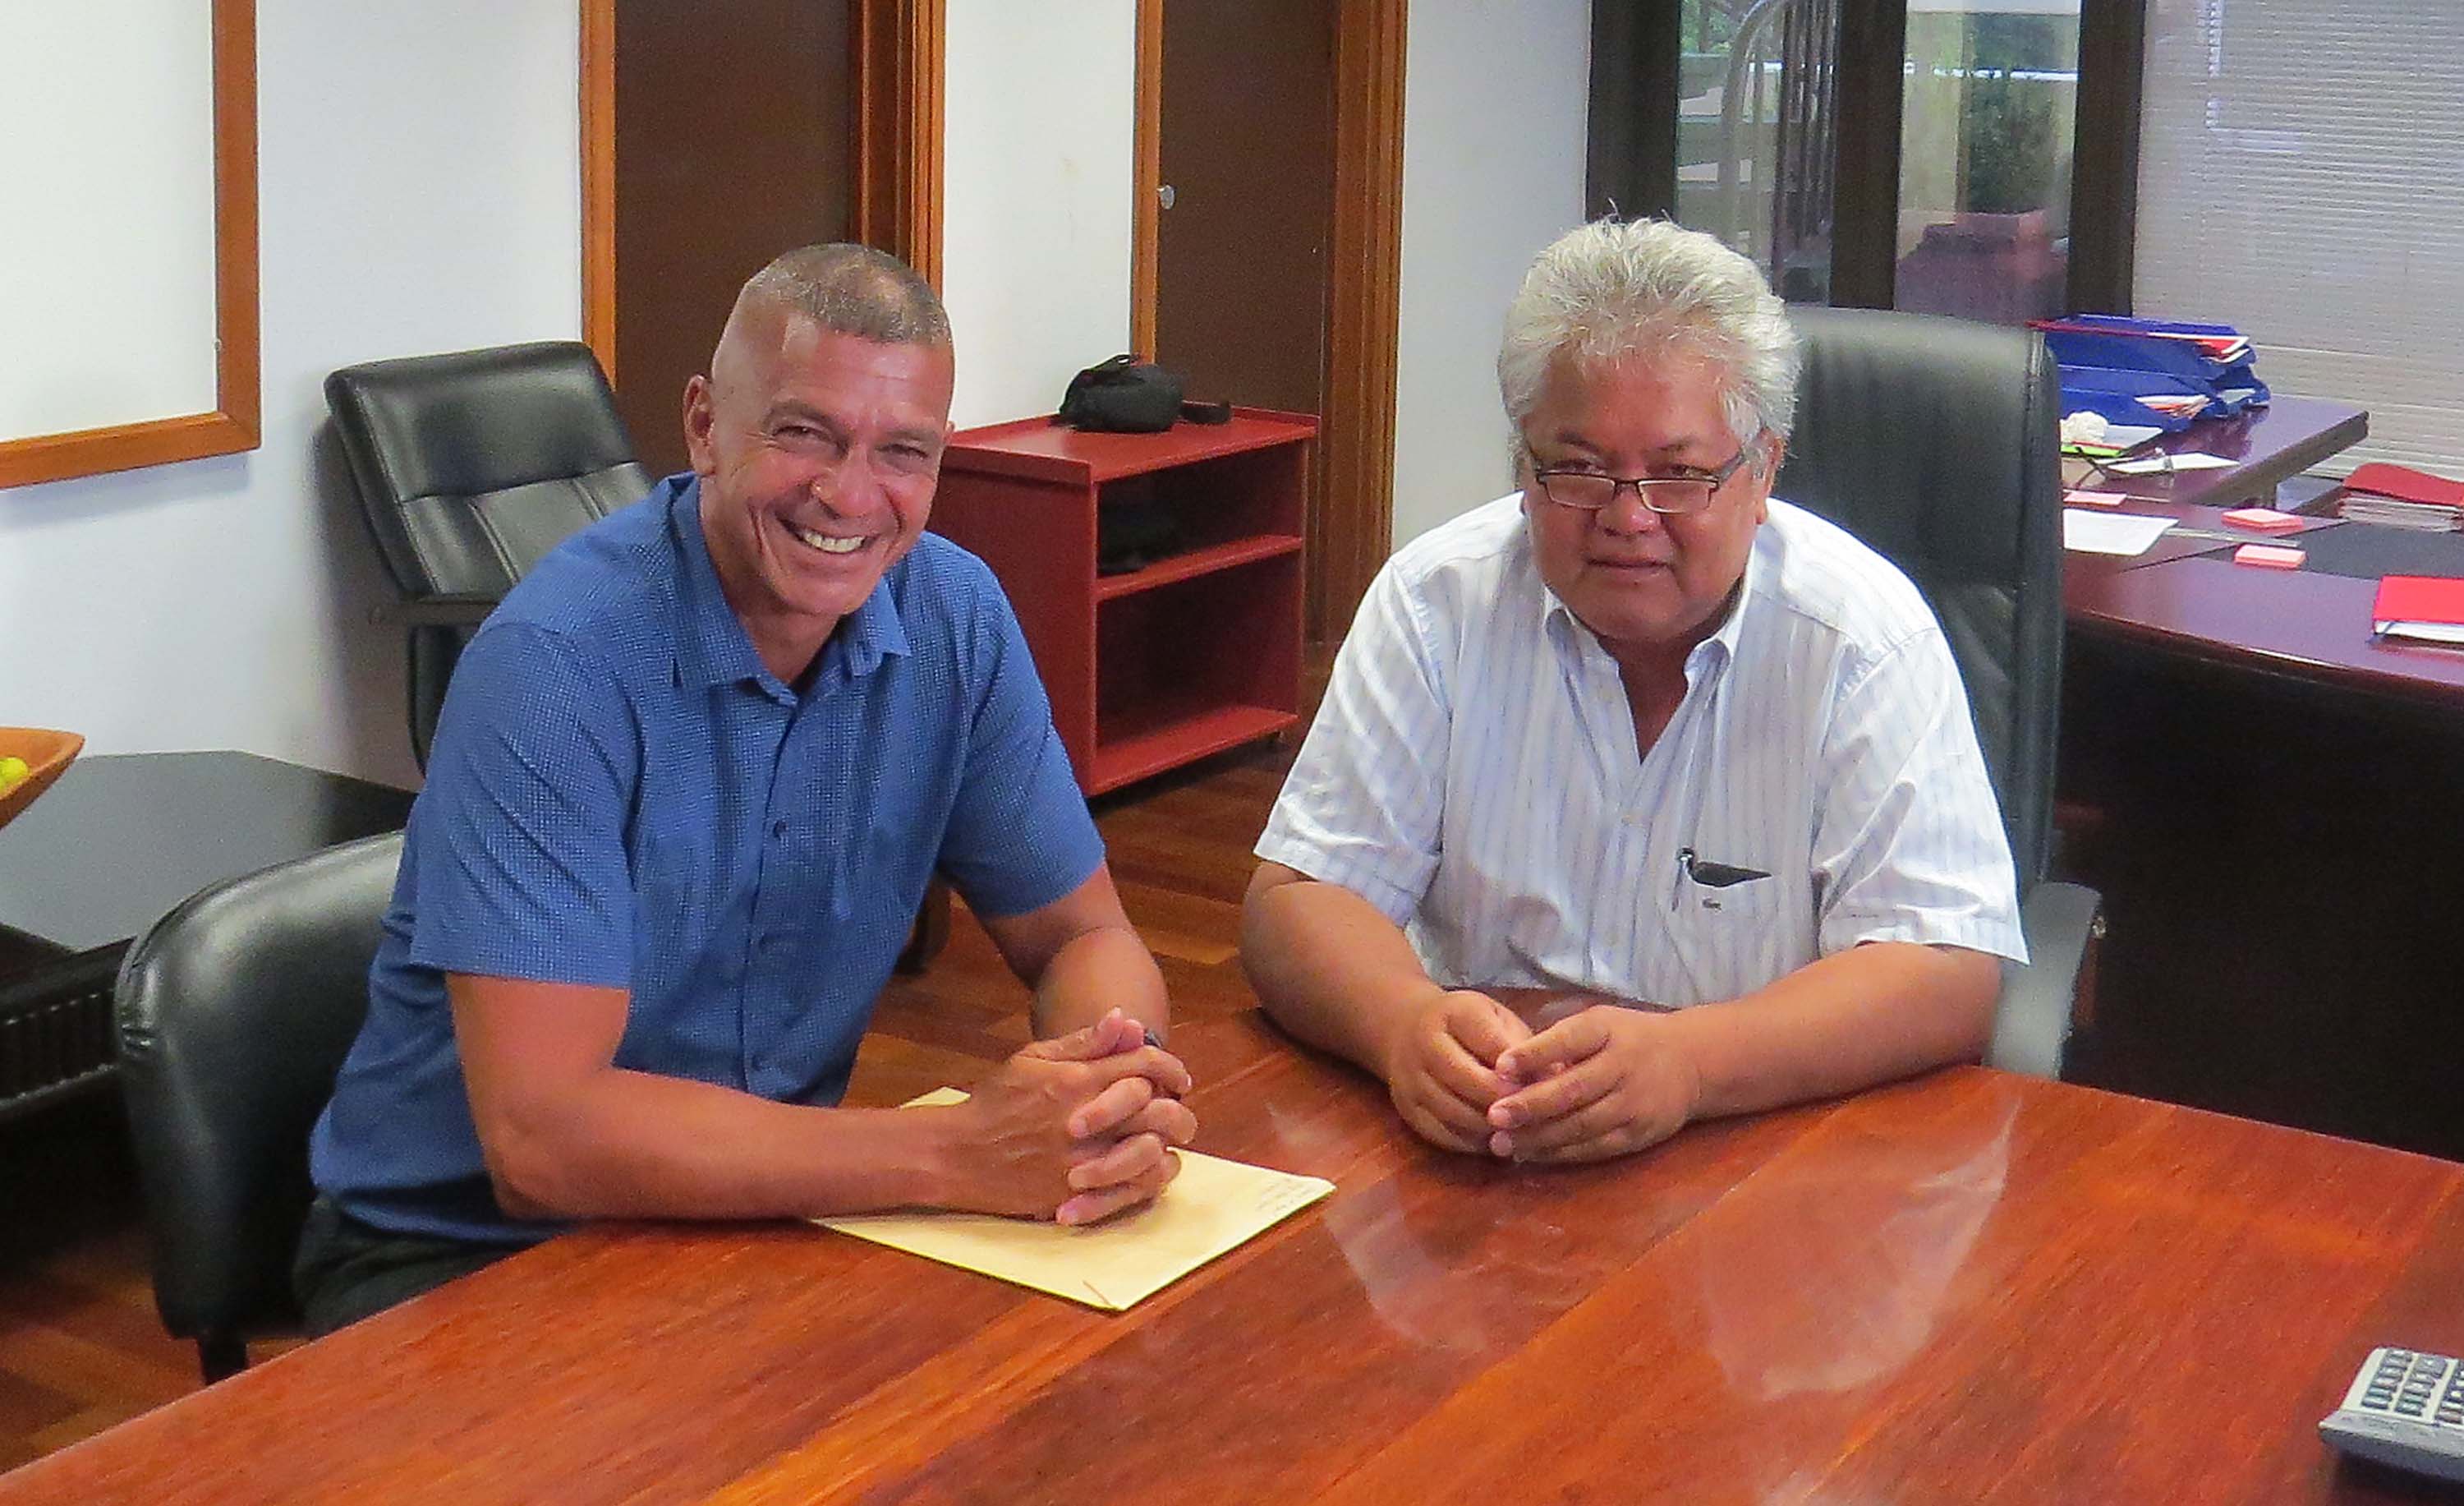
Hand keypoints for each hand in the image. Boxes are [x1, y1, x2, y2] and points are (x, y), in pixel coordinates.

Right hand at [952, 1011, 1193, 1223]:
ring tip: (1168, 1143)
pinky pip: (1128, 1189)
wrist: (957, 1154)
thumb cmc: (994, 1102)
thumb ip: (1083, 1042)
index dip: (1170, 1067)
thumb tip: (1125, 1019)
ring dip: (1166, 1145)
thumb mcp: (1032, 1059)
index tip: (1179, 1076)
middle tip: (1182, 1112)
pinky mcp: (1075, 1193)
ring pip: (1149, 1151)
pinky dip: (1146, 1180)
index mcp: (1075, 1080)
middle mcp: (1084, 1119)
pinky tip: (1148, 1171)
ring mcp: (1081, 1159)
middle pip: (1156, 1108)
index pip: (1143, 1064)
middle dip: (1178, 1109)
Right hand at [1378, 989, 1531, 1153]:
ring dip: (1492, 1127)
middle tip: (1533, 1114)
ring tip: (1519, 1130)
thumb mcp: (1495, 1018)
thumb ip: (1523, 1045)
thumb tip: (1557, 1077)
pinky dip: (1473, 1142)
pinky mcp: (1407, 1111)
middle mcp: (1425, 1044)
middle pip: (1469, 1081)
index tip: (1545, 1085)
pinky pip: (1443, 1135)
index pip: (1490, 1043)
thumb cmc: (1465, 1025)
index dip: (1519, 1069)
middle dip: (1505, 1101)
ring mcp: (1410, 1080)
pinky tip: (1494, 1139)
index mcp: (1454, 1013)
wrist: (1404, 1029)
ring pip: (1456, 1113)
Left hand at [1485, 1005, 1700, 1162]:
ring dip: (1538, 1137)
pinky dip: (1560, 1153)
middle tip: (1493, 1116)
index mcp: (1607, 1030)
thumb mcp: (1600, 1023)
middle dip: (1530, 1105)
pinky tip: (1532, 1154)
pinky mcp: (1638, 1135)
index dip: (1534, 1053)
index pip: (1569, 1039)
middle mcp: (1623, 1067)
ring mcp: (1633, 1104)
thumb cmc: (1629, 1039)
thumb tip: (1507, 1067)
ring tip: (1501, 1143)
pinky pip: (1594, 1148)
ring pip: (1581, 1125)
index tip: (1500, 1065)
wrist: (1691, 1063)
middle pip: (1573, 1090)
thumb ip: (1559, 1041)